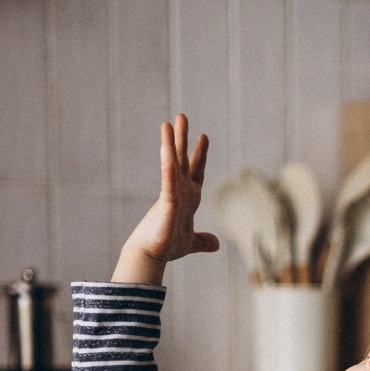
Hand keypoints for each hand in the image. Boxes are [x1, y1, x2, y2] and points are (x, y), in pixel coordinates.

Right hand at [114, 115, 216, 284]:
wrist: (153, 255)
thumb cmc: (168, 246)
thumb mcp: (192, 242)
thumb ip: (203, 240)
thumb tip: (215, 244)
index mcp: (188, 197)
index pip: (195, 170)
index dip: (200, 154)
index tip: (203, 136)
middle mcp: (179, 190)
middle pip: (181, 158)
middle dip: (181, 138)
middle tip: (181, 116)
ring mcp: (172, 194)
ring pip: (171, 164)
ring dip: (170, 143)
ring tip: (167, 123)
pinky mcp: (167, 203)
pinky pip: (168, 182)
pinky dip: (169, 167)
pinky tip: (168, 153)